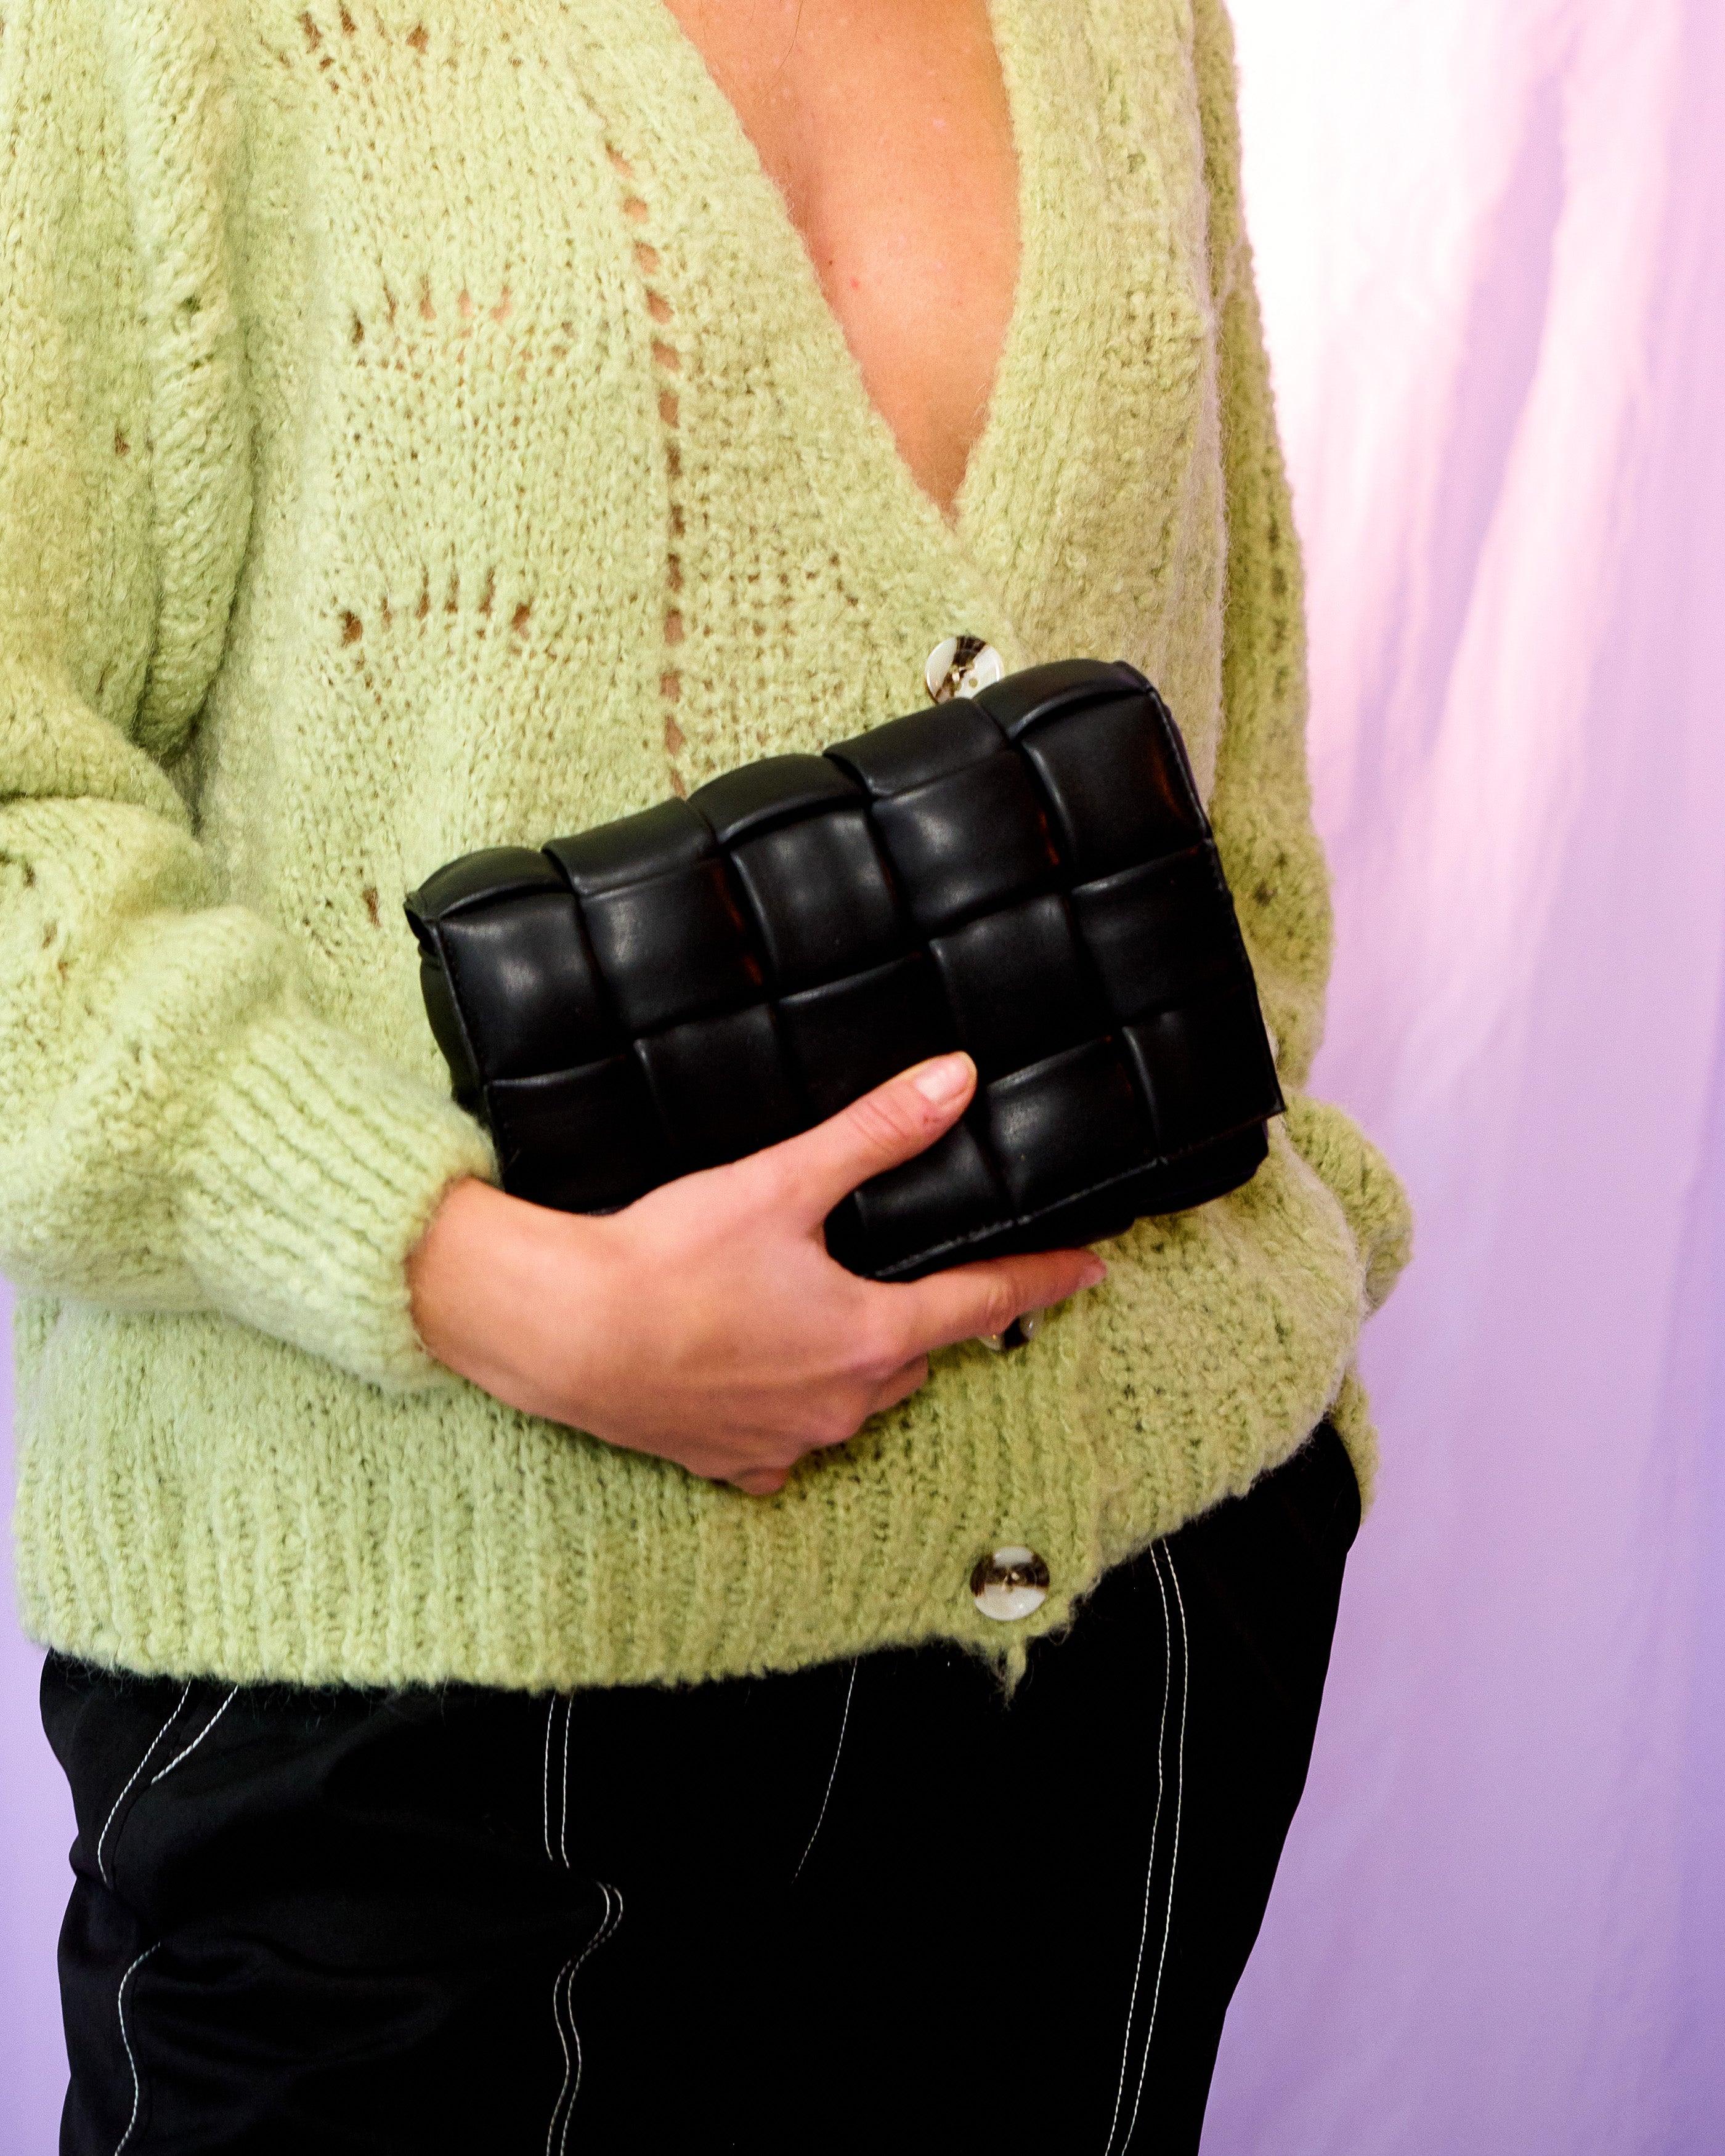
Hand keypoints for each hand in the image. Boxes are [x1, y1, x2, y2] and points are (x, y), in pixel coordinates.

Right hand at [407, 1052, 1105, 1492]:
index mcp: (870, 1335)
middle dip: (928, 1318)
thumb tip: (955, 1081)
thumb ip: (876, 1134)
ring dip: (860, 1365)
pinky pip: (786, 1447)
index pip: (985, 1303)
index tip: (1089, 1269)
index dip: (1043, 1279)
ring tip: (832, 1318)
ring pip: (857, 1401)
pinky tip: (764, 1383)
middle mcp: (843, 1403)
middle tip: (924, 1279)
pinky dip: (789, 1415)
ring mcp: (788, 1442)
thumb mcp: (783, 1183)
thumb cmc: (669, 1258)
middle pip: (918, 1354)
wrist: (563, 1331)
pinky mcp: (731, 1463)